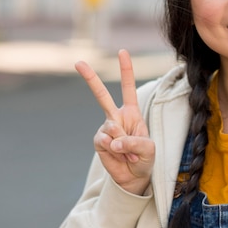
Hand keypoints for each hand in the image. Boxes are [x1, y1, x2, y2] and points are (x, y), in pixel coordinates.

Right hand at [75, 50, 153, 194]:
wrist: (133, 176)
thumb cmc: (144, 158)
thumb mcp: (148, 149)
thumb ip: (134, 142)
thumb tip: (114, 140)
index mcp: (132, 112)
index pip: (128, 88)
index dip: (126, 70)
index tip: (122, 51)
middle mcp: (116, 117)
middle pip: (101, 95)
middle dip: (90, 78)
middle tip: (78, 62)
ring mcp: (106, 128)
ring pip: (110, 127)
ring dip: (123, 144)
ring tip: (129, 153)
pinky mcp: (99, 141)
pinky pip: (105, 141)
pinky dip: (115, 151)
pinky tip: (119, 156)